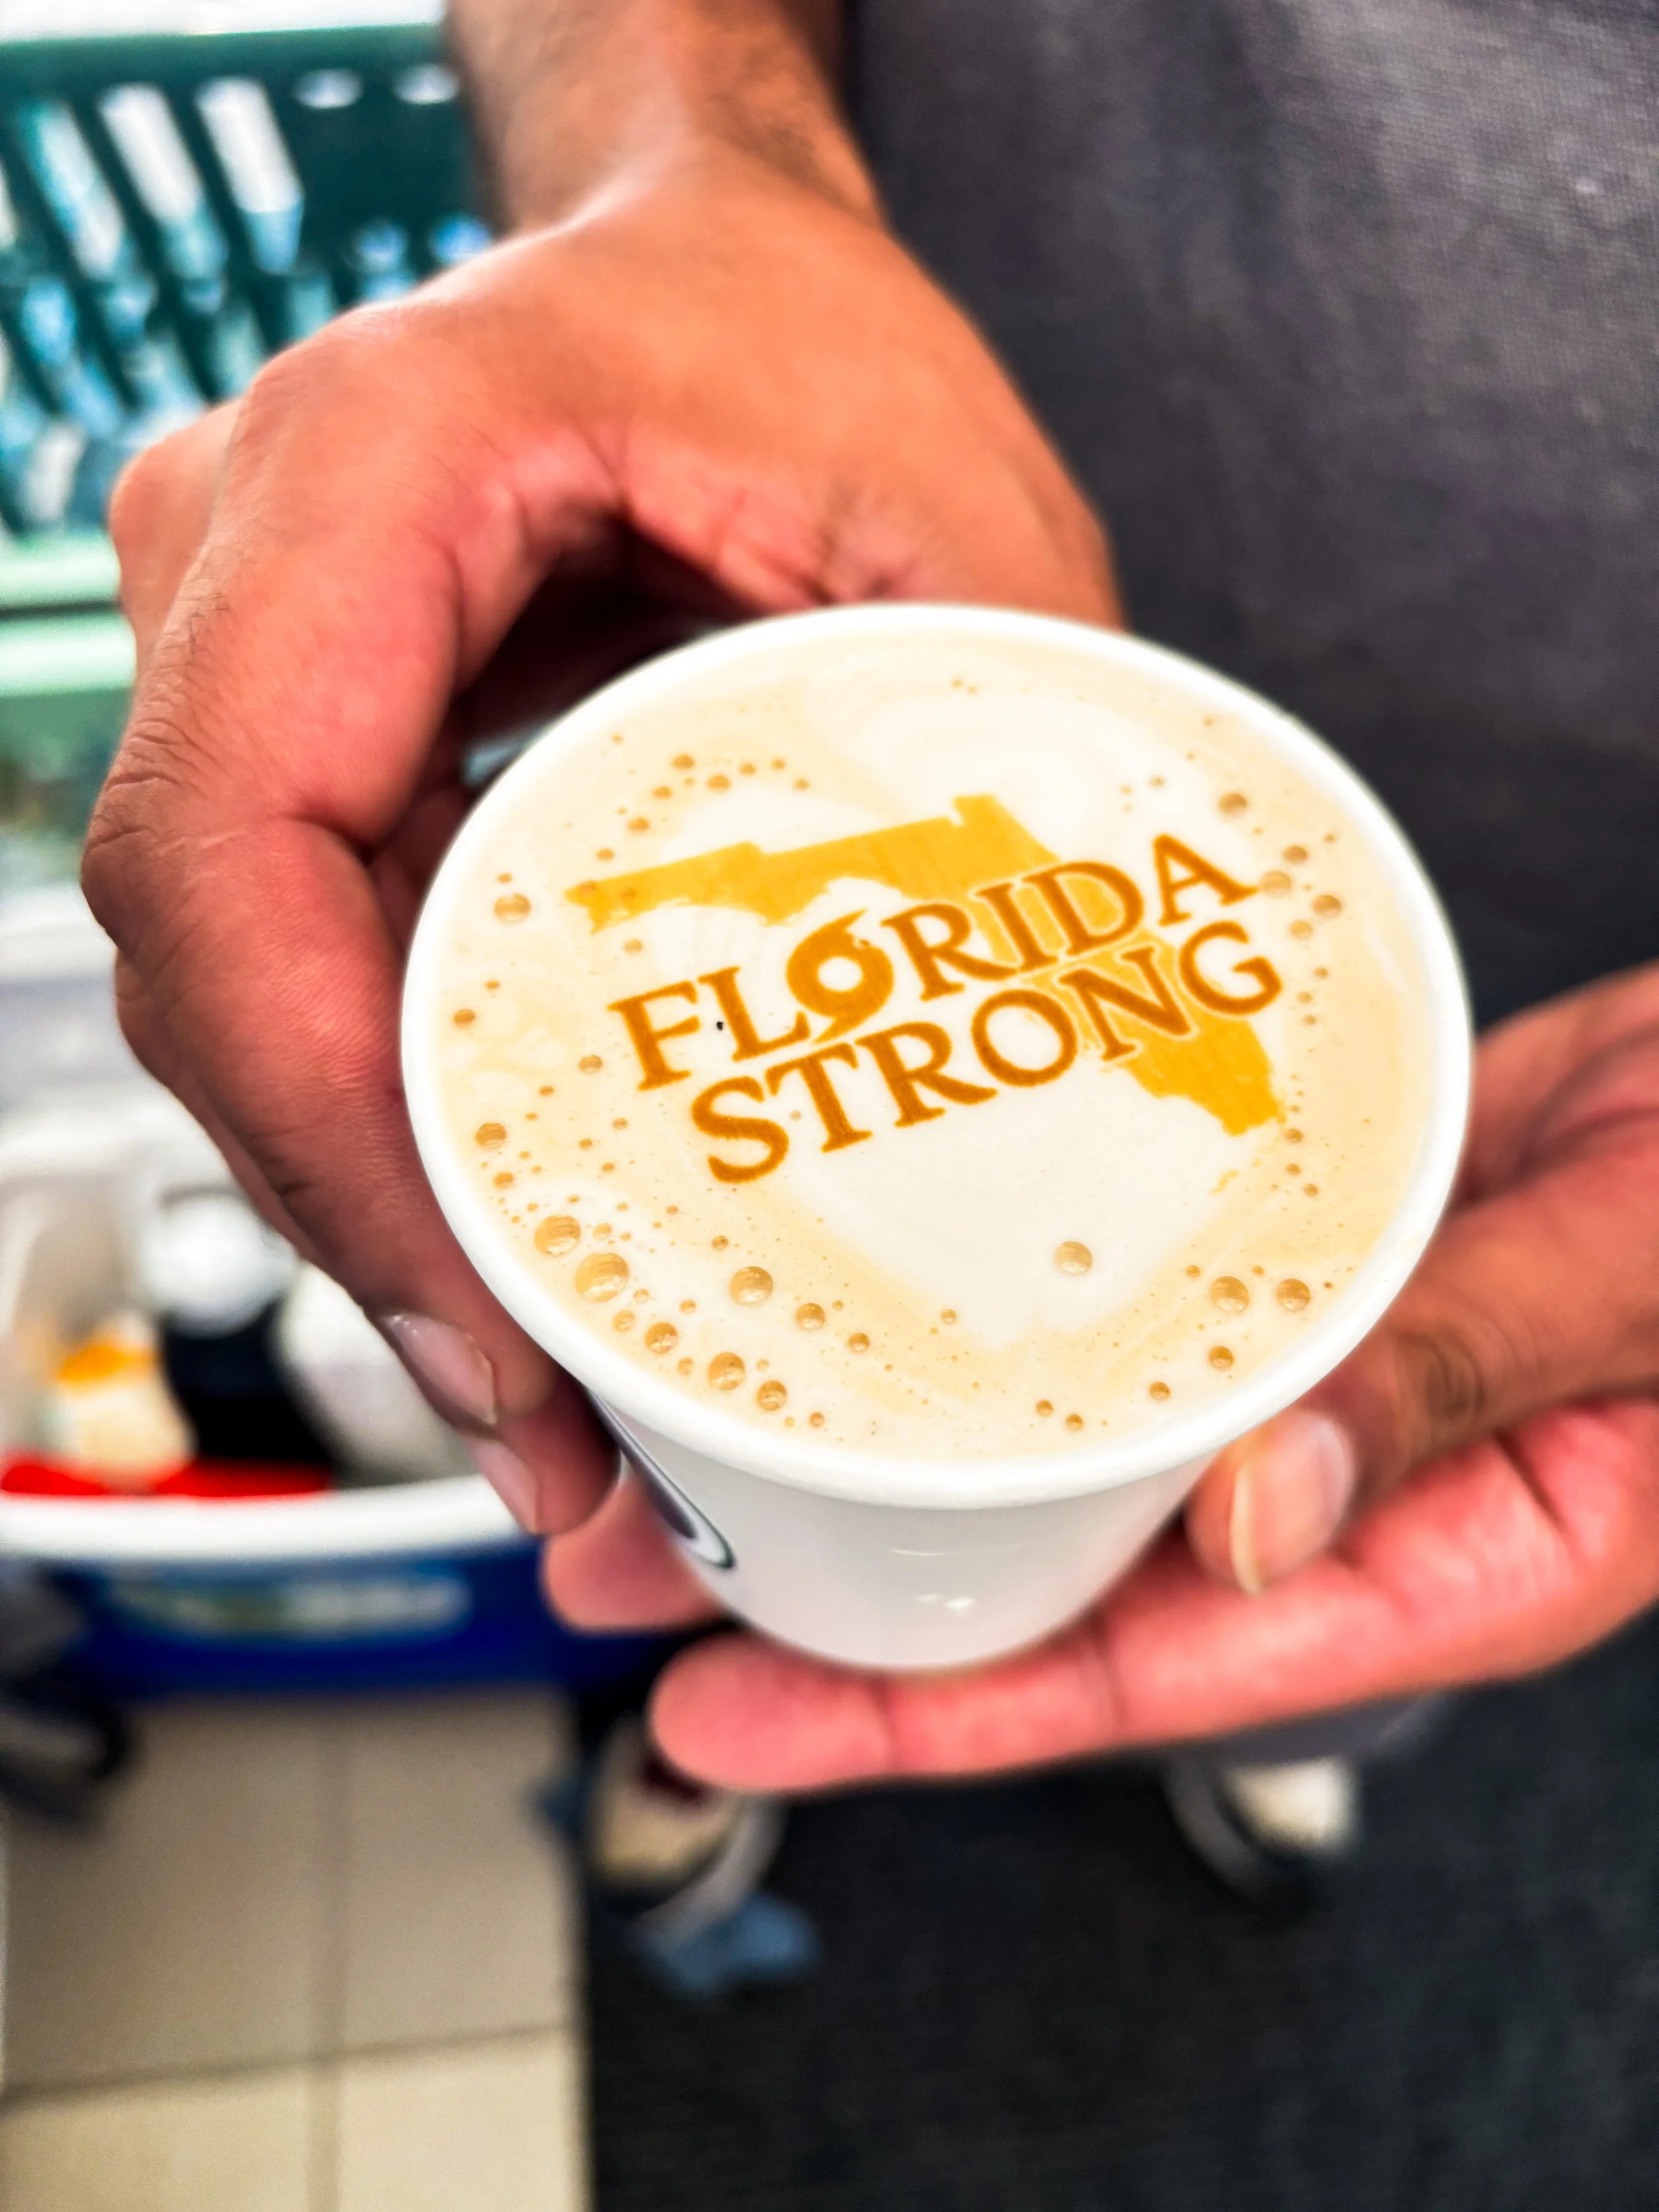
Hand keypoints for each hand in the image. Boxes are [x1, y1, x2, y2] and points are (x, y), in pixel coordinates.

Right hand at [83, 142, 1116, 1530]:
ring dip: (382, 1208)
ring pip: (250, 998)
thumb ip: (987, 782)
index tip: (484, 1318)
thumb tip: (1055, 1080)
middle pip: (224, 970)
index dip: (327, 1121)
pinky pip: (310, 964)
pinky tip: (521, 1245)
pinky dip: (403, 1122)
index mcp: (368, 470)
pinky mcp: (307, 743)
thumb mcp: (960, 532)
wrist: (708, 250)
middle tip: (556, 1429)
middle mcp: (247, 558)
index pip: (232, 844)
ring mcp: (249, 656)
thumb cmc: (811, 333)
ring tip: (556, 1394)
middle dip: (371, 1228)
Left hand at [548, 962, 1658, 1787]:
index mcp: (1451, 1553)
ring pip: (1077, 1451)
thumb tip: (1253, 1521)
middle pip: (1072, 1579)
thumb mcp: (1651, 1283)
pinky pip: (1129, 1321)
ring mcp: (1314, 1382)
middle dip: (857, 1590)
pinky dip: (1011, 1318)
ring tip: (710, 1431)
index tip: (746, 1709)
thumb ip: (1471, 1378)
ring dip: (900, 1450)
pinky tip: (891, 1293)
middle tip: (652, 1561)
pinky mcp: (1296, 1276)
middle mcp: (1351, 1488)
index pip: (1155, 1670)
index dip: (937, 1706)